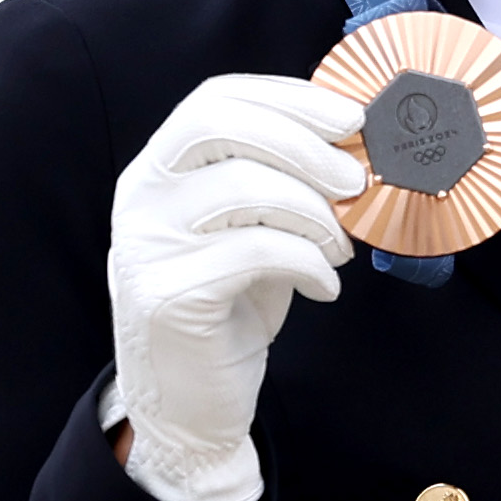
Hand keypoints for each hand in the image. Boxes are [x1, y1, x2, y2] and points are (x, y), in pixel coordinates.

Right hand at [104, 74, 364, 500]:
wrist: (189, 403)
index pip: (216, 99)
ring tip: (341, 248)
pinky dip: (310, 264)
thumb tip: (357, 147)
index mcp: (160, 169)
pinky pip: (260, 251)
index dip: (289, 98)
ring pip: (247, 186)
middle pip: (223, 125)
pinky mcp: (167, 293)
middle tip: (358, 181)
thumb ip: (283, 184)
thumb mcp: (255, 230)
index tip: (350, 116)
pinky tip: (324, 287)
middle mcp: (142, 196)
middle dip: (306, 144)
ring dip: (317, 214)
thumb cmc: (230, 307)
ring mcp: (147, 243)